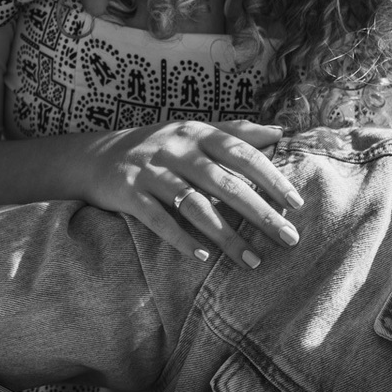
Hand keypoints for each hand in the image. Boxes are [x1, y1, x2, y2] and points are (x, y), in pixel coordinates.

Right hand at [77, 119, 304, 267]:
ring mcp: (152, 172)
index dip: (270, 177)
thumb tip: (281, 132)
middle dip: (260, 212)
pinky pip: (158, 220)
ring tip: (252, 260)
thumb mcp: (195, 131)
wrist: (95, 156)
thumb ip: (236, 131)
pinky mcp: (129, 194)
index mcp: (198, 133)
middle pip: (225, 183)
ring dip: (226, 236)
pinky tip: (201, 258)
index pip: (242, 153)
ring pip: (195, 206)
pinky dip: (180, 239)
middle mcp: (177, 149)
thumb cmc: (159, 146)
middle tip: (288, 238)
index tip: (296, 203)